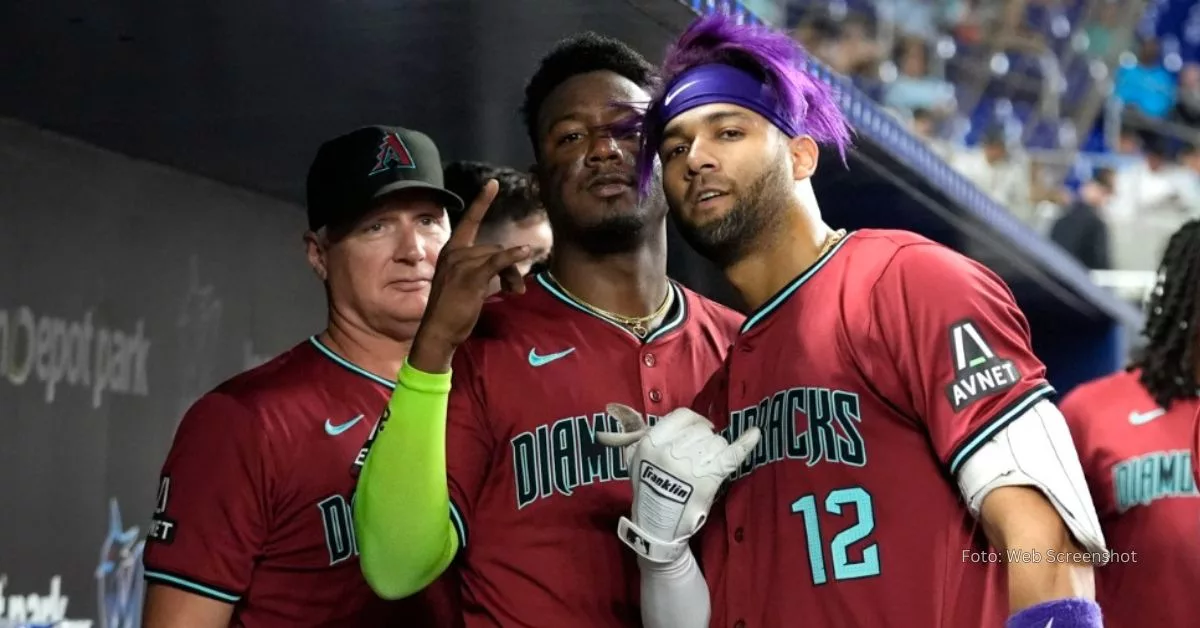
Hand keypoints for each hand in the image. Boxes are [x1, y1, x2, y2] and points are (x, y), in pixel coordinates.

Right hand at [409, 180, 532, 372]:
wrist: (438, 331)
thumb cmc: (453, 311)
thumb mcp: (467, 285)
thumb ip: (484, 270)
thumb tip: (508, 268)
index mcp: (452, 252)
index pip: (469, 221)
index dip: (481, 202)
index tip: (493, 183)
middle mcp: (454, 253)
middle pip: (494, 247)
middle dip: (510, 266)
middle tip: (517, 289)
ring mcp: (461, 263)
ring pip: (499, 256)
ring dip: (513, 274)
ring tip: (515, 292)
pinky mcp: (470, 275)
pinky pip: (497, 261)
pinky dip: (513, 257)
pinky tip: (525, 252)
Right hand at [597, 403, 759, 562]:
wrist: (658, 527)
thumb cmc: (647, 491)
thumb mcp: (634, 459)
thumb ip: (636, 435)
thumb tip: (618, 408)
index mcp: (651, 443)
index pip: (683, 416)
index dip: (694, 422)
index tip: (698, 431)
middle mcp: (671, 451)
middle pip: (702, 430)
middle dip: (704, 441)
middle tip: (699, 457)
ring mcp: (691, 465)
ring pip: (717, 442)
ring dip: (716, 452)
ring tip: (706, 467)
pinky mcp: (709, 479)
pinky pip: (731, 454)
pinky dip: (746, 443)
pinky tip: (755, 433)